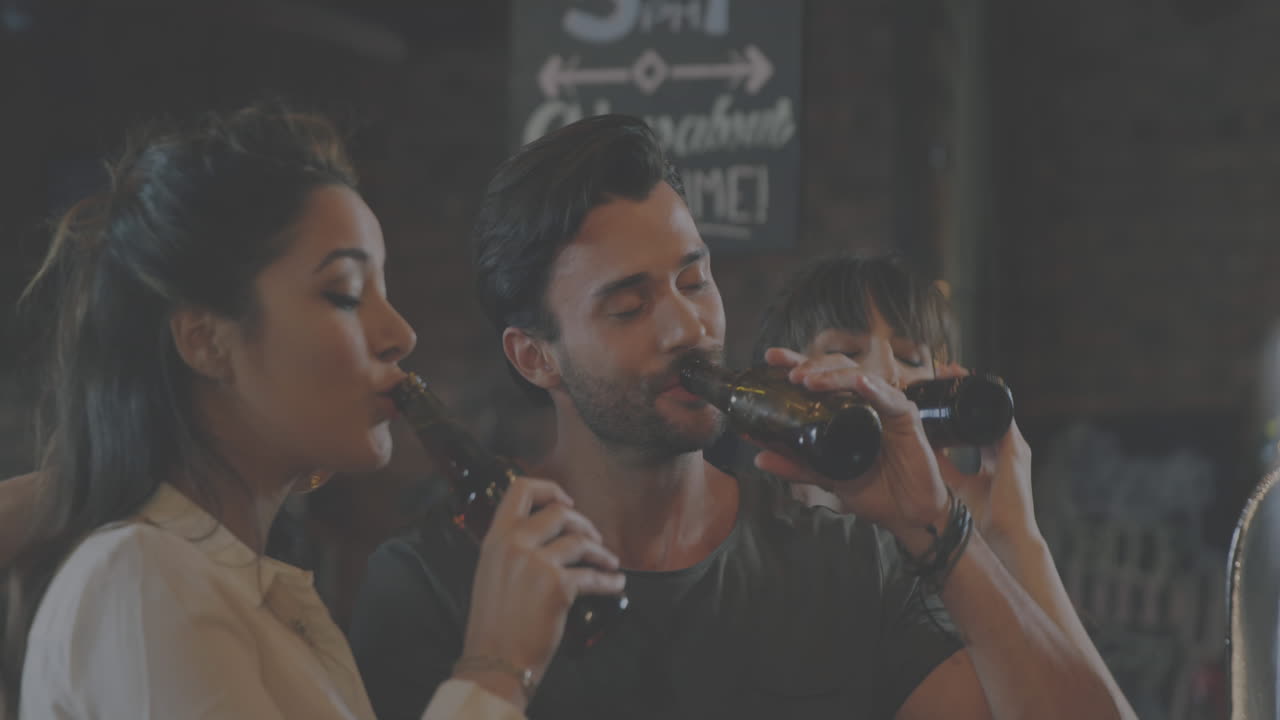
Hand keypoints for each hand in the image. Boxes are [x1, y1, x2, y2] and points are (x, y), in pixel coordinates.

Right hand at [458, 476, 624, 708]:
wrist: (493, 661)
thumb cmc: (493, 625)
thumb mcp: (491, 574)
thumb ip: (511, 550)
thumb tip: (543, 538)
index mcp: (495, 539)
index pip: (520, 490)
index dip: (550, 489)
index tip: (566, 502)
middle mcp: (515, 544)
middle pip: (560, 513)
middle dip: (584, 524)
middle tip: (594, 539)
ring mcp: (537, 563)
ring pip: (581, 541)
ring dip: (601, 552)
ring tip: (609, 563)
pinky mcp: (558, 586)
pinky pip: (593, 576)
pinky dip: (609, 581)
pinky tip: (616, 585)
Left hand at [753, 347, 948, 551]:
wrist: (907, 514)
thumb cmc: (874, 490)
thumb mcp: (826, 477)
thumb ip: (795, 465)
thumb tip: (758, 458)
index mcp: (844, 409)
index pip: (819, 377)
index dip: (796, 363)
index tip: (770, 358)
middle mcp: (865, 401)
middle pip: (837, 368)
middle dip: (811, 365)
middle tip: (789, 374)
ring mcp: (886, 406)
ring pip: (859, 377)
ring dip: (833, 376)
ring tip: (810, 381)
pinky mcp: (907, 417)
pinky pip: (890, 398)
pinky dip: (874, 389)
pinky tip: (860, 384)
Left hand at [932, 363, 1039, 554]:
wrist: (1005, 537)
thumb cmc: (982, 517)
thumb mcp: (954, 483)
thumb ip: (942, 466)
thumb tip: (919, 449)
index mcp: (992, 454)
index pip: (973, 420)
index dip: (957, 403)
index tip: (938, 387)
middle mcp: (1004, 445)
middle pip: (983, 407)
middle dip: (964, 386)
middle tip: (943, 368)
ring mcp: (1013, 446)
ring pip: (992, 405)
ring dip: (972, 386)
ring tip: (951, 369)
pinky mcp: (1016, 450)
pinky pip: (1001, 416)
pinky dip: (986, 400)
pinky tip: (969, 386)